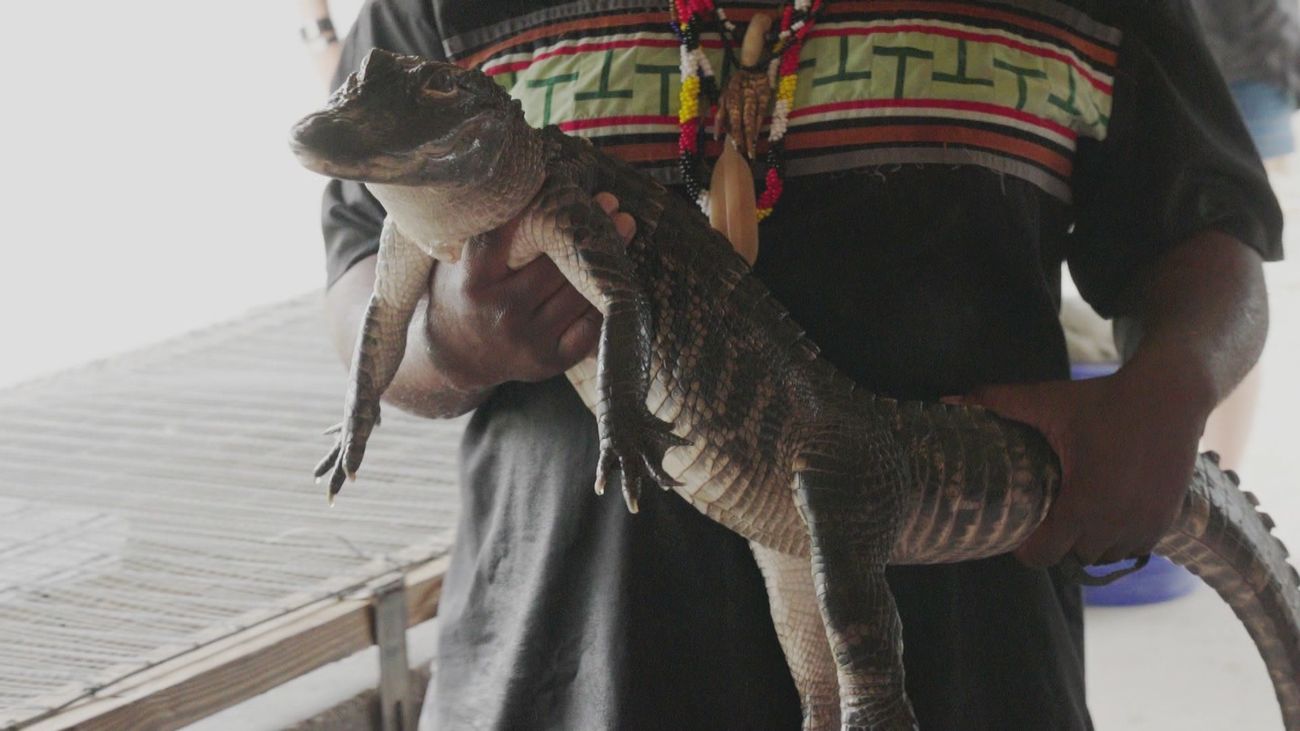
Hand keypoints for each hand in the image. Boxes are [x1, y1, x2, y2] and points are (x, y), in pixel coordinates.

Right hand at [424, 192, 635, 390]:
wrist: (455, 358)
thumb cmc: (462, 297)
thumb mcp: (457, 264)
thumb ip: (482, 236)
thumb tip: (523, 186)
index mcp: (473, 284)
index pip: (501, 238)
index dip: (529, 209)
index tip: (555, 183)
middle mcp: (502, 313)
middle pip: (553, 265)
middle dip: (583, 231)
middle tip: (609, 202)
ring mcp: (529, 340)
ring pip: (577, 292)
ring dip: (605, 261)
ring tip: (622, 227)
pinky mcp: (551, 359)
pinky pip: (589, 325)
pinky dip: (602, 298)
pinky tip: (615, 274)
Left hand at [961, 365, 1210, 568]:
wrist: (1171, 395)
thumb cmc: (1104, 400)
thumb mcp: (1049, 401)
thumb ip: (999, 403)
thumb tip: (949, 400)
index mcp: (1084, 502)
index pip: (1045, 555)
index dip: (1027, 549)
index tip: (1021, 531)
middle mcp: (1117, 522)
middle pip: (1075, 557)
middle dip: (1058, 543)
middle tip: (1046, 519)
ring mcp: (1147, 524)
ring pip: (1107, 556)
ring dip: (1090, 544)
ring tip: (1075, 519)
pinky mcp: (1168, 519)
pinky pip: (1135, 549)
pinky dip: (1119, 538)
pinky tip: (1106, 516)